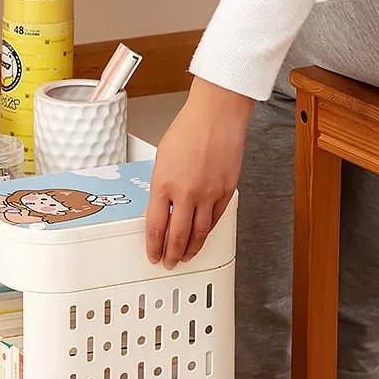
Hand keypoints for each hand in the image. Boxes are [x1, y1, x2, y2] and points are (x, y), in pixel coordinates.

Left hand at [146, 77, 254, 268]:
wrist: (217, 115)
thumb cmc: (188, 130)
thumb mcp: (161, 160)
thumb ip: (160, 187)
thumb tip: (160, 209)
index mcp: (163, 184)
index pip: (155, 226)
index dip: (153, 246)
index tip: (152, 255)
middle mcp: (186, 192)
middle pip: (177, 236)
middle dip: (171, 255)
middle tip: (169, 263)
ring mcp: (208, 193)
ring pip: (199, 234)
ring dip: (191, 250)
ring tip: (186, 257)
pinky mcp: (226, 191)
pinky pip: (215, 220)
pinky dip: (207, 232)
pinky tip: (202, 237)